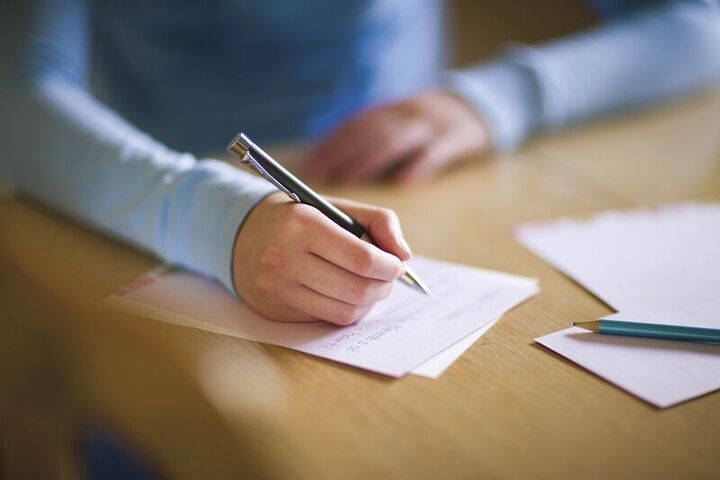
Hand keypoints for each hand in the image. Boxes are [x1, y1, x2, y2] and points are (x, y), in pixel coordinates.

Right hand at [232, 193, 411, 324]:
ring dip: (370, 301)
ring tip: (371, 285)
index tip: (396, 263)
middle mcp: (286, 258)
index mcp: (303, 225)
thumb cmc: (299, 219)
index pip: (362, 258)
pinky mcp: (278, 310)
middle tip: (388, 277)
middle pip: (357, 289)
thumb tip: (404, 255)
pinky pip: (329, 319)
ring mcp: (280, 288)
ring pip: (346, 310)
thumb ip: (379, 221)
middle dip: (384, 286)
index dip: (389, 266)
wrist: (240, 236)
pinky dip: (349, 310)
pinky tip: (349, 295)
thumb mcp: (335, 207)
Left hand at [306, 90, 490, 183]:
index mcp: (391, 110)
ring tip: (349, 179)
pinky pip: (434, 152)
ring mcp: (431, 124)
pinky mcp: (455, 138)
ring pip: (396, 140)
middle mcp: (406, 113)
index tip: (312, 164)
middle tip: (322, 176)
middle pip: (370, 133)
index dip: (332, 144)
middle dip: (343, 154)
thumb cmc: (432, 124)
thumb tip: (337, 164)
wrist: (480, 106)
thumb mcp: (402, 120)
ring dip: (369, 161)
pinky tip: (402, 181)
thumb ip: (376, 136)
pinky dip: (417, 165)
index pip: (355, 125)